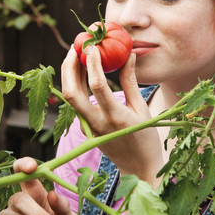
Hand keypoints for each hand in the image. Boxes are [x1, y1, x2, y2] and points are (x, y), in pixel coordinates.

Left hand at [61, 46, 164, 183]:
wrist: (137, 168)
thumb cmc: (145, 138)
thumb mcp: (142, 109)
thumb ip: (131, 81)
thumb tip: (129, 55)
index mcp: (116, 117)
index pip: (98, 86)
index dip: (92, 64)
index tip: (92, 46)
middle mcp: (97, 123)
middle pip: (71, 93)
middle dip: (69, 67)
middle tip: (76, 46)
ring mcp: (88, 127)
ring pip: (70, 97)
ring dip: (70, 73)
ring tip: (77, 53)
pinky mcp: (85, 128)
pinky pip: (76, 102)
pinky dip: (76, 83)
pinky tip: (82, 69)